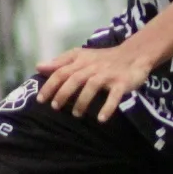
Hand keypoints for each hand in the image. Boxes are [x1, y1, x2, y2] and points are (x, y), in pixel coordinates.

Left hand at [35, 40, 155, 120]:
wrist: (134, 54)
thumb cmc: (103, 59)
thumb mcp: (81, 56)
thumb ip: (60, 62)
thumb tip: (38, 67)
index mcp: (81, 60)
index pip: (62, 71)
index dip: (50, 85)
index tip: (40, 100)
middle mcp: (93, 67)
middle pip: (75, 78)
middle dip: (63, 93)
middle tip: (55, 107)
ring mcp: (108, 75)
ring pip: (92, 86)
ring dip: (82, 101)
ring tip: (76, 114)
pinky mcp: (122, 83)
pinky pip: (114, 96)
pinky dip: (108, 107)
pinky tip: (101, 119)